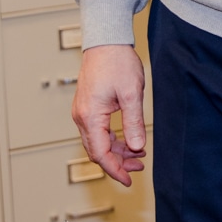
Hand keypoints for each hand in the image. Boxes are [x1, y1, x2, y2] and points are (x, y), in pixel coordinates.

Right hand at [73, 46, 146, 184]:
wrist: (106, 42)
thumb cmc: (117, 63)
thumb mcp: (132, 94)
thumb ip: (133, 123)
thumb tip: (136, 147)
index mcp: (90, 116)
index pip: (101, 153)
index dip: (115, 170)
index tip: (129, 180)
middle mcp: (82, 117)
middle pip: (97, 151)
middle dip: (118, 163)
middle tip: (139, 168)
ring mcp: (83, 112)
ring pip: (98, 142)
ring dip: (117, 152)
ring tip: (139, 156)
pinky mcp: (88, 107)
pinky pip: (98, 131)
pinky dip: (113, 139)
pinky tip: (129, 141)